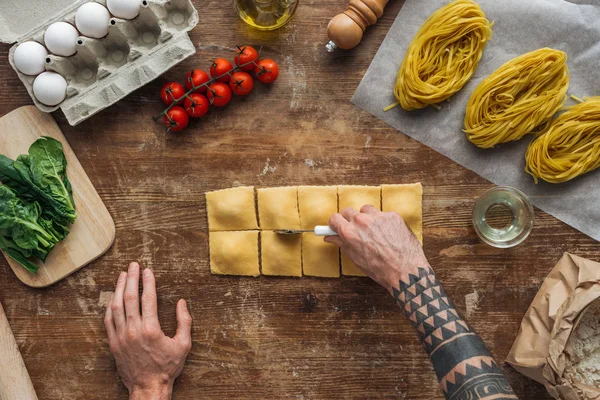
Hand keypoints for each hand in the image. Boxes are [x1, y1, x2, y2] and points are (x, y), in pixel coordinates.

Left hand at [104, 262, 191, 399]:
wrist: (148, 388)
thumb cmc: (167, 367)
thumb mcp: (183, 345)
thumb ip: (184, 321)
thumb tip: (181, 303)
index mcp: (151, 329)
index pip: (148, 298)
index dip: (148, 282)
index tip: (148, 270)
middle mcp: (133, 330)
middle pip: (129, 297)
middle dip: (131, 279)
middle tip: (133, 266)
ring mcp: (121, 337)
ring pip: (116, 306)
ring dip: (118, 289)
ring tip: (122, 276)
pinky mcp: (113, 343)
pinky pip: (108, 320)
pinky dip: (110, 306)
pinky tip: (113, 297)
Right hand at [325, 205, 427, 293]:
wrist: (405, 271)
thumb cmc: (380, 269)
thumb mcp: (356, 258)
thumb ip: (342, 243)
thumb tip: (331, 237)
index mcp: (349, 232)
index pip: (334, 218)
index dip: (335, 223)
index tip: (337, 226)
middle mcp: (362, 221)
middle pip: (348, 211)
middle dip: (349, 220)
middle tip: (355, 230)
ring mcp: (378, 216)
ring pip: (365, 210)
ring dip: (366, 217)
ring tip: (373, 232)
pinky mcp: (392, 216)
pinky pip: (382, 214)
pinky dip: (382, 222)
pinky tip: (387, 234)